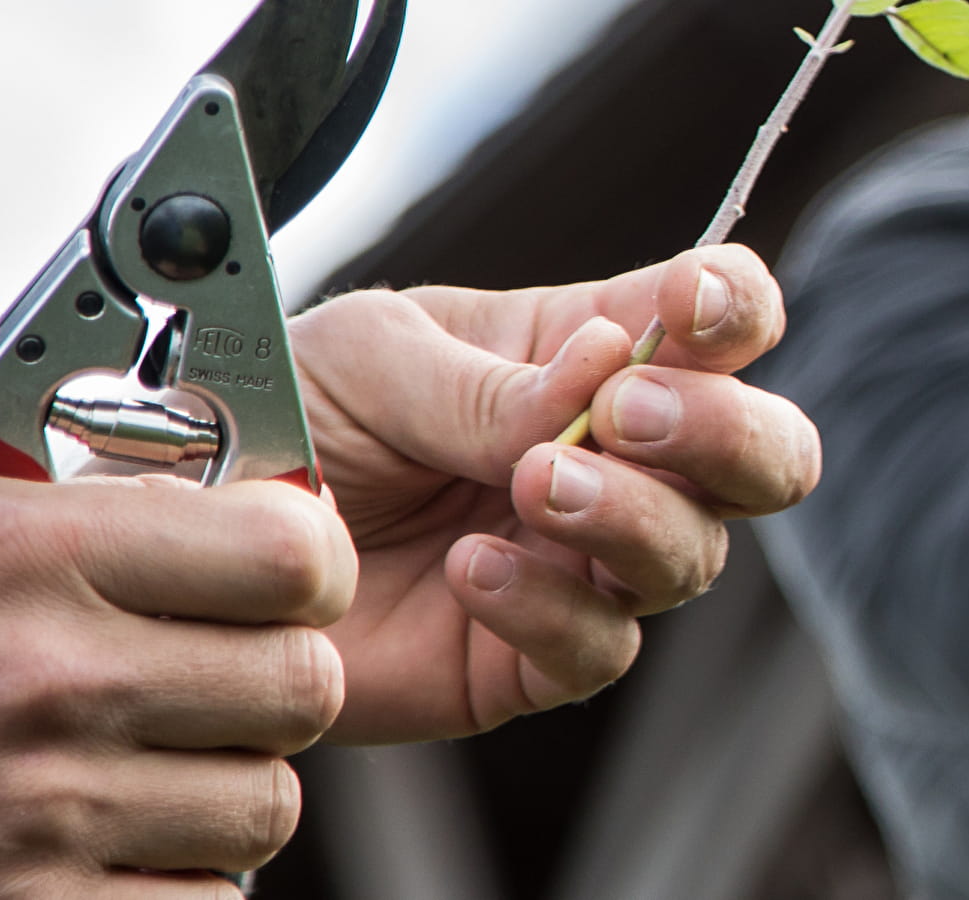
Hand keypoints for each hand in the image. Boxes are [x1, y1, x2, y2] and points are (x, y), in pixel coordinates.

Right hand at [0, 475, 355, 897]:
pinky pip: (209, 898)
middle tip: (240, 675)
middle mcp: (55, 679)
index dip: (318, 567)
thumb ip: (119, 513)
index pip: (285, 554)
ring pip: (268, 803)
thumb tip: (257, 514)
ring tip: (167, 759)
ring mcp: (50, 809)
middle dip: (286, 679)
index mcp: (42, 554)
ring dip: (239, 783)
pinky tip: (131, 832)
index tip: (302, 578)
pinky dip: (190, 871)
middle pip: (304, 686)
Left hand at [290, 243, 819, 743]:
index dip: (736, 310)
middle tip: (623, 415)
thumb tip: (610, 370)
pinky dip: (549, 606)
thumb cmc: (296, 415)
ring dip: (632, 516)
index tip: (692, 308)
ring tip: (531, 485)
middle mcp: (607, 462)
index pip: (718, 321)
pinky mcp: (531, 657)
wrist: (208, 533)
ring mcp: (578, 562)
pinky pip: (597, 646)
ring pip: (692, 556)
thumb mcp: (376, 358)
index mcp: (579, 356)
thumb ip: (493, 381)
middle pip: (761, 455)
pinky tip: (470, 568)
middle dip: (724, 432)